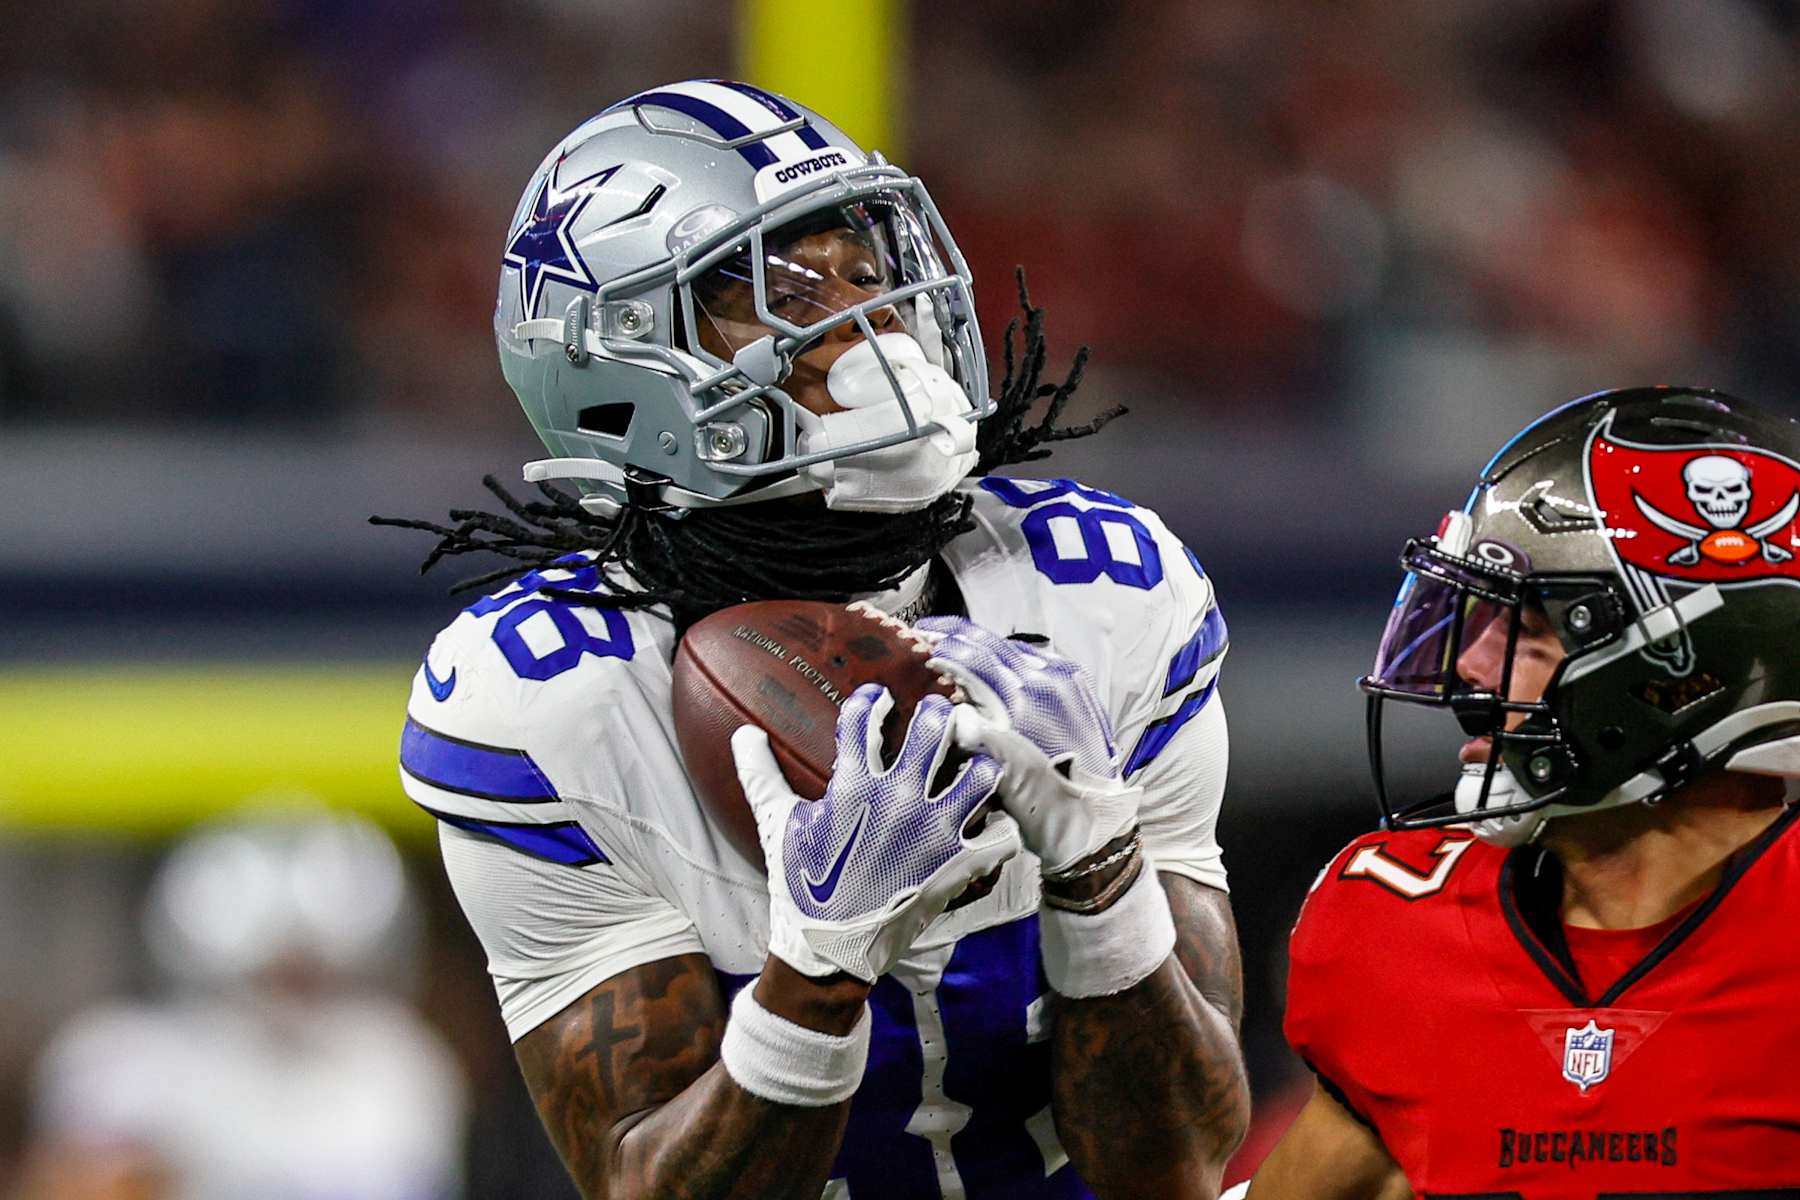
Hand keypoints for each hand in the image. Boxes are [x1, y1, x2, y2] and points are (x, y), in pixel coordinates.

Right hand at [732, 684, 1019, 981]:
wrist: (831, 951)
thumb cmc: (801, 887)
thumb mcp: (775, 826)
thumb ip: (760, 775)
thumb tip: (742, 734)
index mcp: (854, 786)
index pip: (865, 718)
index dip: (872, 700)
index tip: (878, 698)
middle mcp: (900, 801)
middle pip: (933, 728)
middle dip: (936, 713)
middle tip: (937, 715)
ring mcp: (934, 833)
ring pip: (981, 774)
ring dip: (979, 765)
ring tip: (974, 765)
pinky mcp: (958, 866)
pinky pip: (1002, 836)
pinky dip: (1001, 827)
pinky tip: (990, 823)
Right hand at [919, 618, 1140, 875]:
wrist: (1098, 823)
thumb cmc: (1050, 809)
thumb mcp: (1007, 778)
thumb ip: (980, 741)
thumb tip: (953, 714)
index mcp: (1029, 701)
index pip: (974, 656)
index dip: (940, 645)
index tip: (915, 642)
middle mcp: (1049, 682)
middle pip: (991, 643)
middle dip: (954, 636)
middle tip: (923, 633)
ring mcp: (1066, 682)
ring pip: (1011, 647)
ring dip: (978, 644)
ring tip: (950, 644)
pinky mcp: (1075, 688)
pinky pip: (1032, 658)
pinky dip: (1004, 655)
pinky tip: (988, 664)